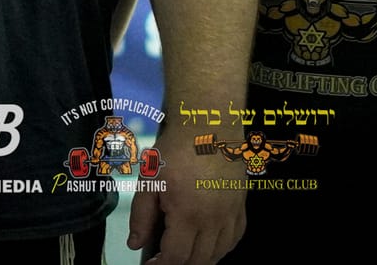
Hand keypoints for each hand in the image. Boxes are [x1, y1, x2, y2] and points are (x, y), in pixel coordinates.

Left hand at [128, 122, 243, 263]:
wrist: (209, 125)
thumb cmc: (177, 149)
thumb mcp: (150, 180)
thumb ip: (141, 216)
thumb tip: (135, 244)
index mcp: (188, 214)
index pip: (176, 257)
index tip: (151, 264)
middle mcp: (213, 220)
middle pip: (199, 260)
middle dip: (180, 264)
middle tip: (165, 257)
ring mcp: (231, 214)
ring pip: (220, 253)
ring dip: (201, 259)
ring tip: (185, 253)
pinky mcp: (241, 206)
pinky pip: (235, 238)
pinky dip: (222, 247)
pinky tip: (209, 243)